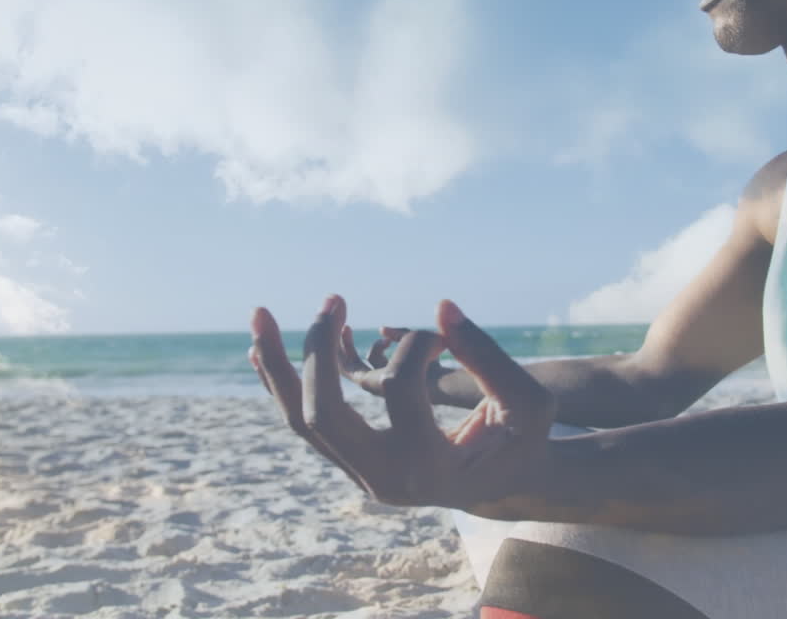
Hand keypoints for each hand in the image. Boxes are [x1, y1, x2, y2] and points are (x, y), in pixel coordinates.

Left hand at [249, 295, 555, 509]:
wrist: (506, 486)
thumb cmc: (522, 440)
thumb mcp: (527, 401)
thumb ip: (489, 357)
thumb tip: (441, 308)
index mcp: (427, 469)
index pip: (399, 389)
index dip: (418, 347)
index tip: (443, 336)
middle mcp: (383, 480)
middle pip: (321, 414)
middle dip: (315, 352)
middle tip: (331, 299)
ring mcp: (361, 476)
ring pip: (300, 420)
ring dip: (276, 366)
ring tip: (258, 315)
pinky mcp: (352, 463)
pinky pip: (306, 422)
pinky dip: (284, 383)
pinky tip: (262, 349)